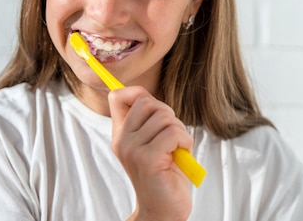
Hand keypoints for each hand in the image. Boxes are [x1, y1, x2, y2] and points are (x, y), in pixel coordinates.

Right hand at [109, 86, 192, 220]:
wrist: (162, 212)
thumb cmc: (164, 176)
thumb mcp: (153, 143)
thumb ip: (149, 121)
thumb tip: (147, 95)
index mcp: (120, 134)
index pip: (118, 96)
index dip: (139, 94)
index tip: (155, 112)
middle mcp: (122, 140)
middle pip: (147, 102)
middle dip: (168, 114)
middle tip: (171, 137)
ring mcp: (132, 150)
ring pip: (164, 117)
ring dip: (179, 131)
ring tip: (176, 150)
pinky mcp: (147, 160)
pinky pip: (173, 133)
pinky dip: (185, 141)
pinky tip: (180, 156)